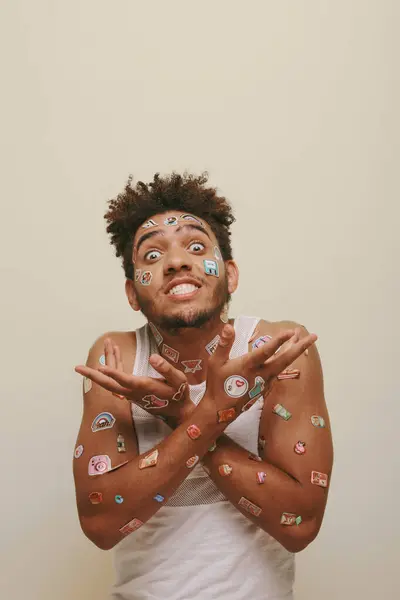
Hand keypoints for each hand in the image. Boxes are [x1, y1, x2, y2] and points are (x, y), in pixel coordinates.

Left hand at [75, 338, 190, 421]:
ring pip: (112, 381)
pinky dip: (114, 366)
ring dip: (105, 364)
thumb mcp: (179, 380)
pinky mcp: (132, 392)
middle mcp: (134, 392)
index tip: (100, 367)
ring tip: (106, 344)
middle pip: (109, 385)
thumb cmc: (179, 394)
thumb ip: (166, 369)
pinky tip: (114, 354)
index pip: (125, 380)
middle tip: (77, 368)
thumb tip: (153, 357)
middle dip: (93, 376)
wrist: (178, 412)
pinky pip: (118, 379)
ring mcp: (131, 393)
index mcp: (145, 387)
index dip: (113, 373)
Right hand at [204, 325, 316, 420]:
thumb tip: (228, 326)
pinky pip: (279, 369)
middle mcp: (261, 374)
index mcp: (248, 366)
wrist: (220, 410)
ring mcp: (265, 381)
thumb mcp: (215, 362)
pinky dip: (285, 359)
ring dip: (294, 350)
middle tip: (314, 336)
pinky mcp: (265, 385)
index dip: (278, 341)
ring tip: (301, 337)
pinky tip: (289, 351)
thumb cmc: (217, 384)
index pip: (266, 351)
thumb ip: (224, 344)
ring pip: (283, 364)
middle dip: (300, 347)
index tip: (290, 332)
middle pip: (285, 359)